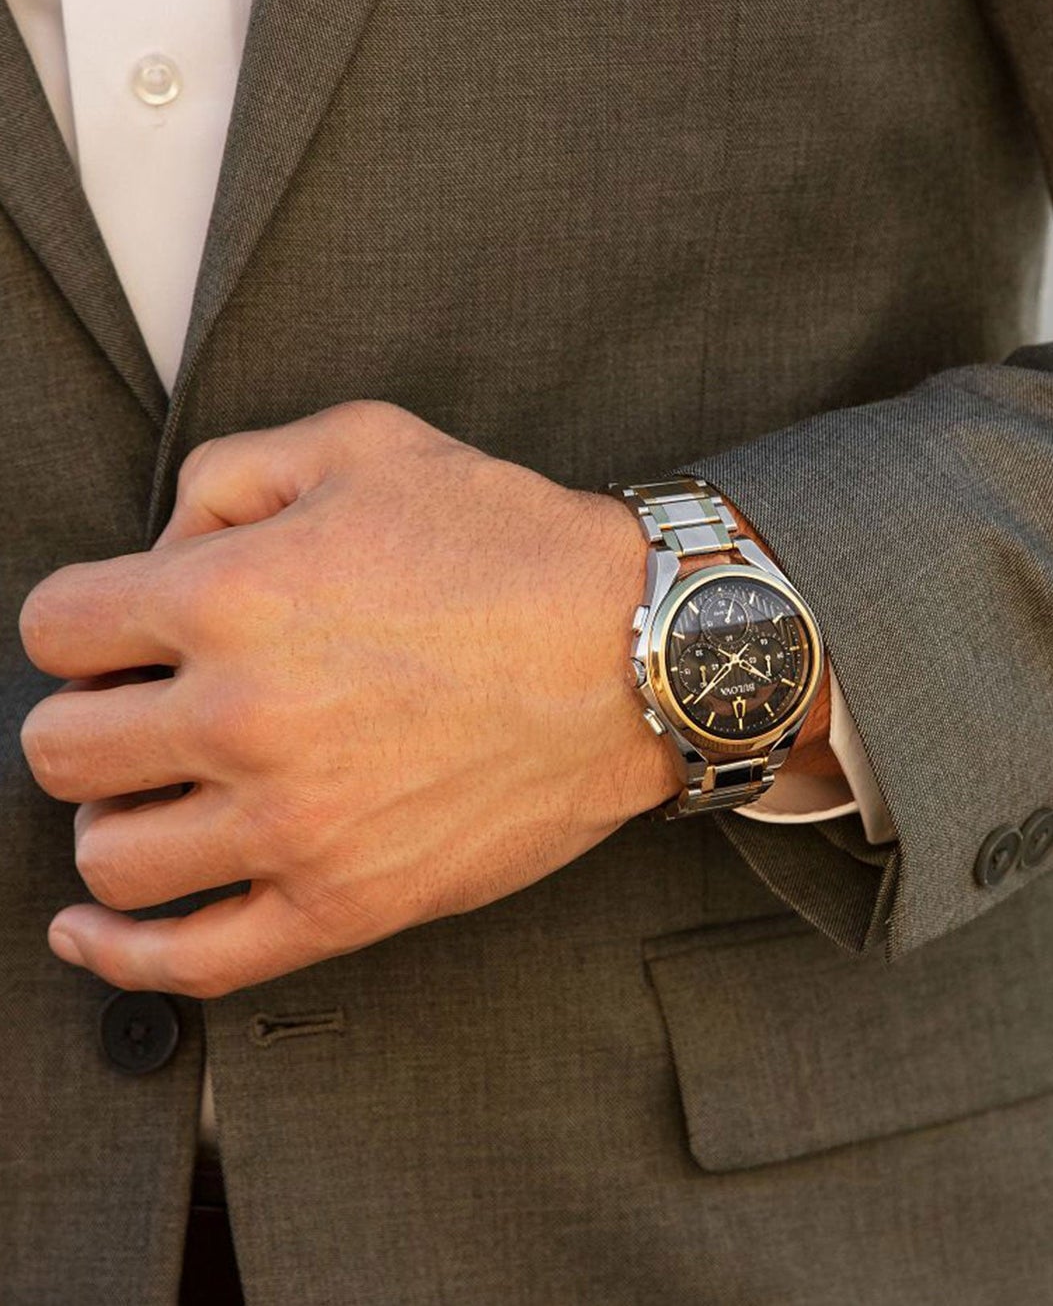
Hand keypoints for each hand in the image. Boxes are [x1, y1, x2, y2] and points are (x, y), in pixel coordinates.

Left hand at [18, 401, 679, 996]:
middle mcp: (244, 718)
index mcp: (232, 596)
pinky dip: (120, 955)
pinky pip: (191, 964)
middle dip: (96, 715)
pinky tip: (95, 928)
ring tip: (168, 791)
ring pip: (111, 857)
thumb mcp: (371, 443)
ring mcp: (295, 824)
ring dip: (119, 818)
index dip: (89, 622)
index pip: (56, 627)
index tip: (127, 632)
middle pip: (62, 748)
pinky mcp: (349, 903)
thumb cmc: (517, 548)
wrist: (639, 653)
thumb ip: (230, 473)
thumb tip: (161, 550)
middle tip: (153, 705)